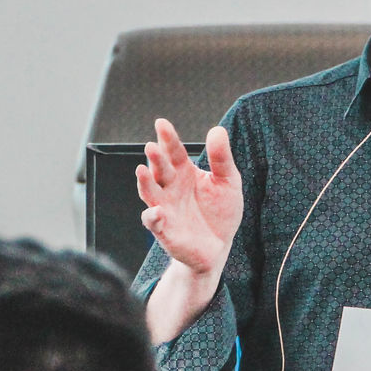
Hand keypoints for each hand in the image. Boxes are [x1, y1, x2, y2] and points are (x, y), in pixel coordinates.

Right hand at [137, 119, 241, 277]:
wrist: (218, 247)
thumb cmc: (220, 212)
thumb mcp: (228, 182)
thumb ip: (221, 158)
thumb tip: (218, 130)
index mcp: (184, 172)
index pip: (174, 151)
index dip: (167, 138)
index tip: (161, 123)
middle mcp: (170, 188)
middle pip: (159, 169)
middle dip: (155, 158)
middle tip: (152, 146)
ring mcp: (165, 208)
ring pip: (149, 192)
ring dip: (144, 182)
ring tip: (142, 170)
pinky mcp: (164, 230)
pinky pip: (153, 222)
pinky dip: (152, 217)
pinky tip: (156, 212)